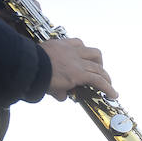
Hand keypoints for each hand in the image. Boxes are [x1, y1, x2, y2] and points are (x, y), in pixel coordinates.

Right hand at [0, 0, 117, 99]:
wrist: (29, 66)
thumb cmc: (30, 66)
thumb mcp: (42, 69)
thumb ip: (54, 82)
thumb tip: (62, 96)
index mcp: (60, 45)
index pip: (78, 44)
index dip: (85, 53)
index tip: (86, 60)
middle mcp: (71, 51)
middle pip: (93, 53)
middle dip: (99, 63)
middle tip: (99, 73)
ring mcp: (77, 62)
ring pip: (98, 67)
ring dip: (105, 77)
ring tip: (109, 86)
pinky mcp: (80, 74)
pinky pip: (98, 80)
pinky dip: (107, 88)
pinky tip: (113, 94)